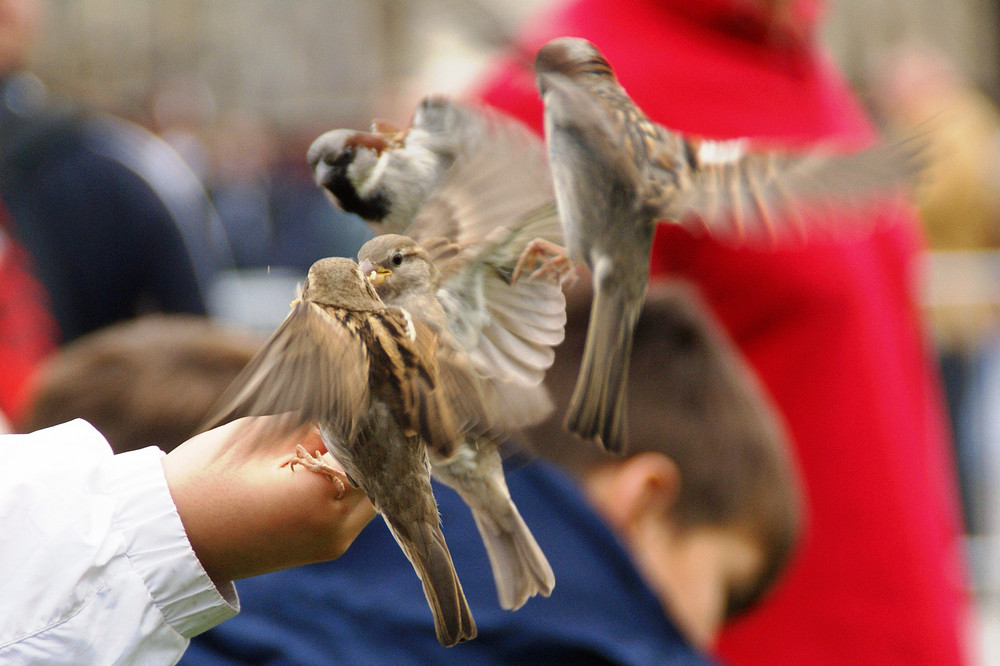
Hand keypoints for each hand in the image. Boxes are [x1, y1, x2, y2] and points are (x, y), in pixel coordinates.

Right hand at [161, 416, 375, 584]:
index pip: (375, 451)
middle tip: (365, 409)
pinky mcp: (321, 549)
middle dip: (373, 444)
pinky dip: (352, 484)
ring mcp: (331, 544)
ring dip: (363, 465)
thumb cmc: (203, 481)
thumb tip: (355, 410)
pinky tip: (332, 458)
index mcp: (322, 498)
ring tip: (344, 431)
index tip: (374, 397)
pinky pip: (354, 509)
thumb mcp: (260, 437)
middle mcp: (337, 529)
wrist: (166, 540)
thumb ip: (315, 423)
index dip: (375, 422)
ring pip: (372, 493)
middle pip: (381, 475)